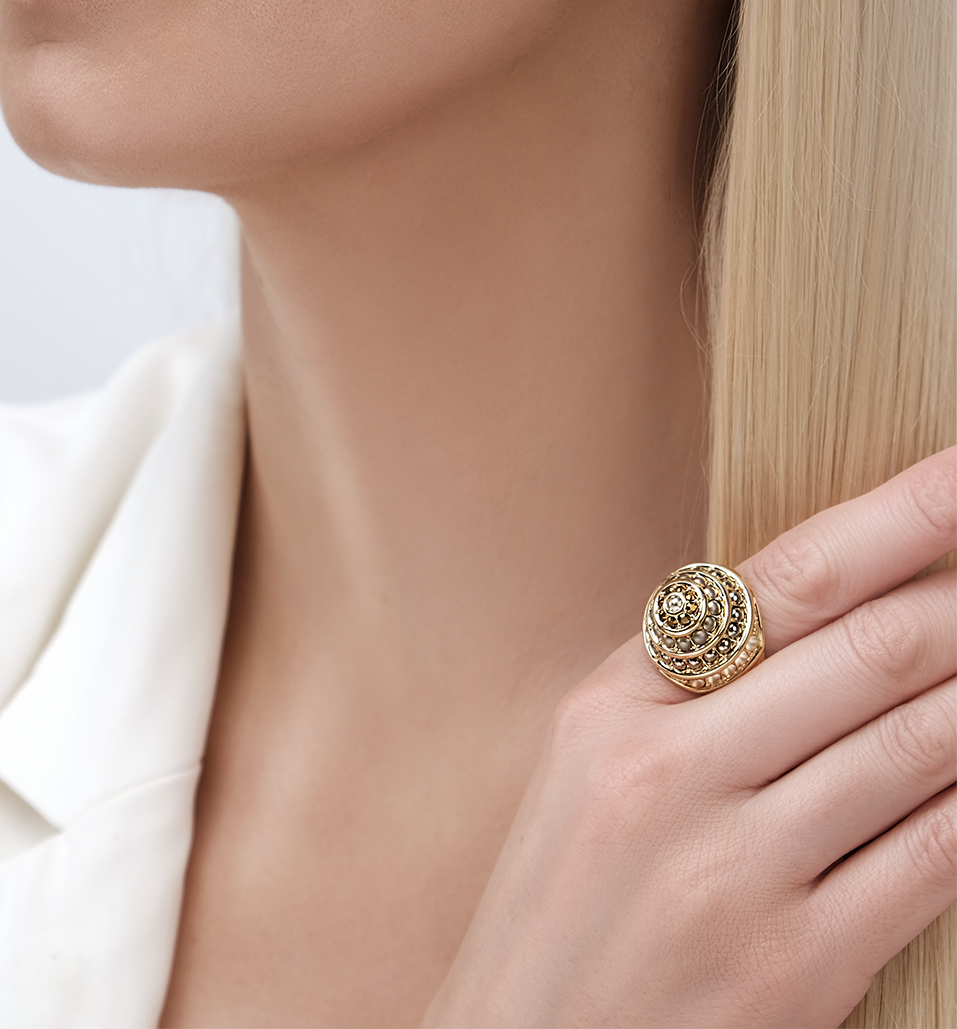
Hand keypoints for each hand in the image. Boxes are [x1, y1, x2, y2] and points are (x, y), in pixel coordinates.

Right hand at [424, 448, 956, 1027]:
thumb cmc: (564, 904)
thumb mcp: (593, 768)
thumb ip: (693, 690)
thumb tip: (837, 622)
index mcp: (612, 706)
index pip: (779, 584)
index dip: (895, 519)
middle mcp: (668, 772)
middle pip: (869, 653)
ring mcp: (733, 871)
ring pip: (922, 746)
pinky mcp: (795, 965)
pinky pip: (934, 856)